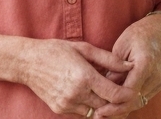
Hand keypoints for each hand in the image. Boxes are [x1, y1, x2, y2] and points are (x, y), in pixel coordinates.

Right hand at [15, 39, 136, 116]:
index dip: (127, 95)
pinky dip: (89, 106)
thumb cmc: (56, 51)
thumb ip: (109, 59)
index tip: (133, 91)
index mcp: (84, 76)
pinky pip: (82, 113)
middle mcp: (76, 93)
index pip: (114, 95)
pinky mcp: (60, 109)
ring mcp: (67, 103)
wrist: (27, 62)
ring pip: (95, 112)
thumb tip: (129, 66)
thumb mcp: (84, 48)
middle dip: (117, 102)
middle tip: (124, 93)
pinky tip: (90, 94)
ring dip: (103, 105)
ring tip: (107, 93)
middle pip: (106, 106)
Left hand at [95, 14, 160, 117]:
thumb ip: (114, 69)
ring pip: (138, 103)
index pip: (130, 92)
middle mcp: (154, 76)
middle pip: (134, 102)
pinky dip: (128, 103)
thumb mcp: (120, 48)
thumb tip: (104, 89)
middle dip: (116, 111)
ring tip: (103, 114)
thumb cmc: (136, 36)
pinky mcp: (156, 86)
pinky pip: (141, 99)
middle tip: (98, 116)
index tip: (99, 110)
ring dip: (121, 109)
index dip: (114, 104)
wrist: (157, 32)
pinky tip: (114, 106)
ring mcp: (157, 82)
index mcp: (145, 64)